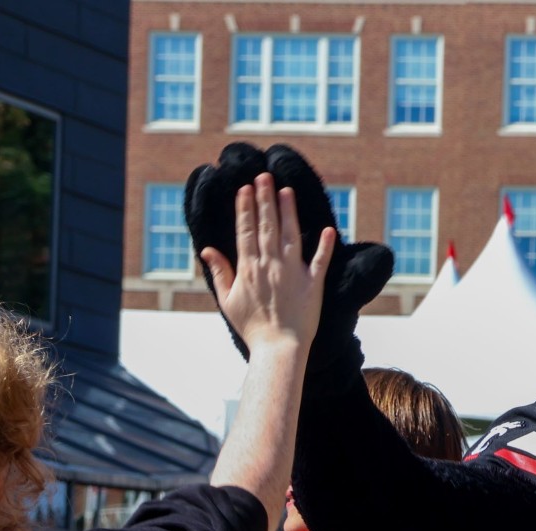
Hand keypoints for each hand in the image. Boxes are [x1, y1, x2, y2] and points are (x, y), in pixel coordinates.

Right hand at [199, 172, 334, 354]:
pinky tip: (328, 229)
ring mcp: (293, 273)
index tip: (246, 188)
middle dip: (265, 199)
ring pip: (291, 235)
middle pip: (267, 226)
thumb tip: (207, 250)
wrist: (278, 349)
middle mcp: (271, 265)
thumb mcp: (228, 300)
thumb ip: (220, 272)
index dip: (246, 207)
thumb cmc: (252, 327)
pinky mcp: (313, 285)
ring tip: (286, 190)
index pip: (245, 230)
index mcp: (249, 268)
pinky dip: (325, 245)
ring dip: (289, 212)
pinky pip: (320, 262)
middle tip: (265, 176)